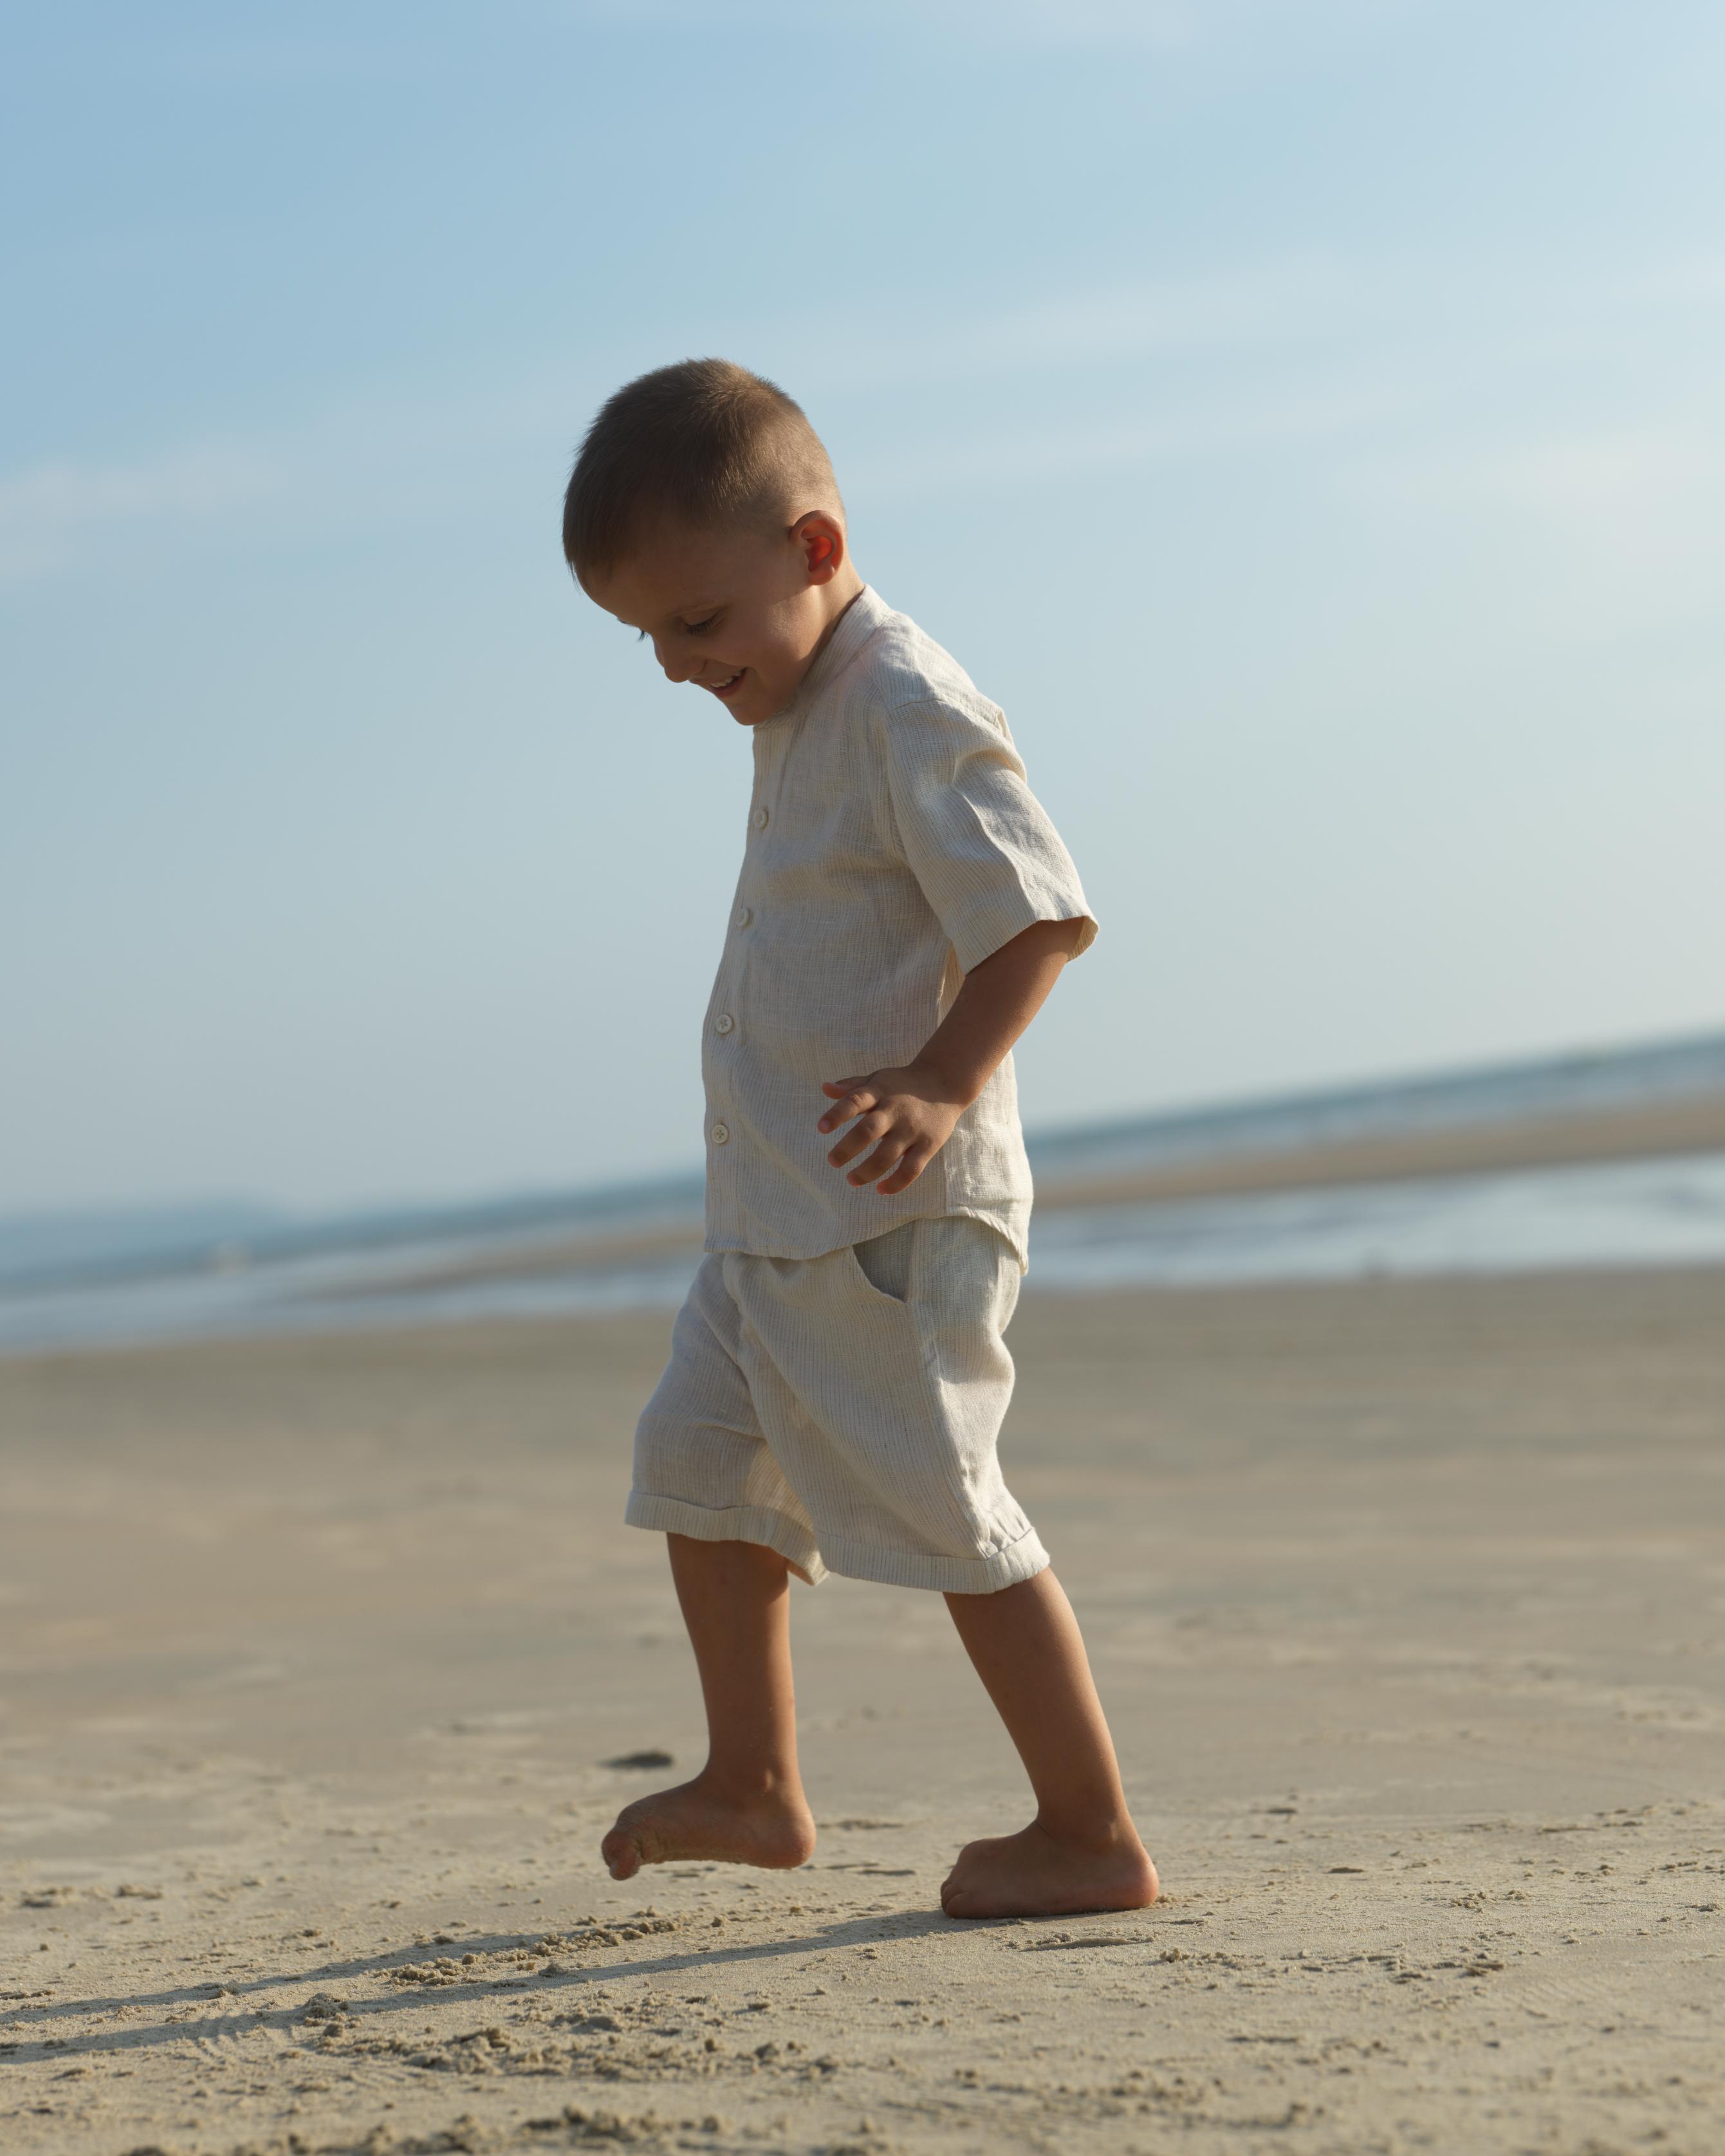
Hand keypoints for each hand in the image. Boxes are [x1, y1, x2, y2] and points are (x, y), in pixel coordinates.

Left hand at [817, 1062, 966, 1194]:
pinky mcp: (928, 1145)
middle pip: (868, 1131)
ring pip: (887, 1156)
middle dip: (847, 1149)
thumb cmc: (902, 1084)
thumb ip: (851, 1085)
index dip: (836, 1115)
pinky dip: (896, 1183)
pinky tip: (880, 1190)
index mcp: (878, 1092)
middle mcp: (894, 1110)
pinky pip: (911, 1169)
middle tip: (832, 1161)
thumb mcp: (877, 1079)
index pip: (854, 1102)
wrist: (944, 1082)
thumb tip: (825, 1088)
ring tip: (851, 1180)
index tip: (821, 1128)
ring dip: (866, 1172)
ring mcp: (912, 1129)